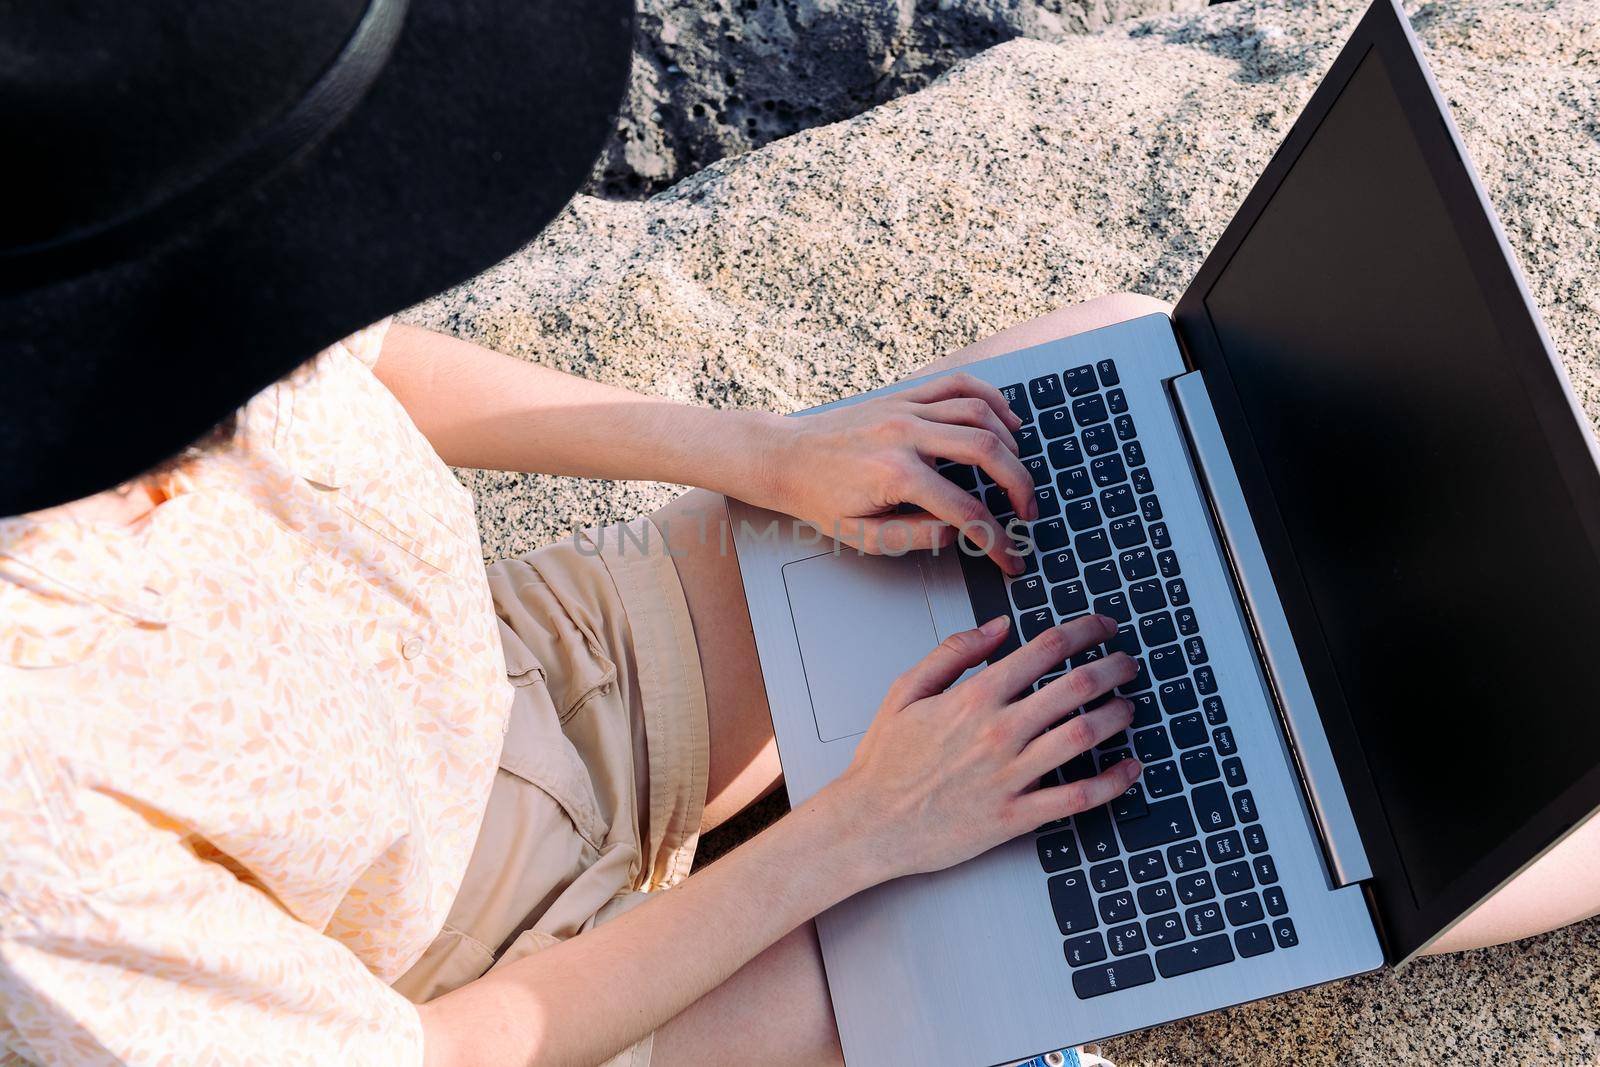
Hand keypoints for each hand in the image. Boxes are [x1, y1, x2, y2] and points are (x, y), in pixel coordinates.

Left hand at [749, 372, 1037, 573]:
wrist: (785, 457)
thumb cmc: (817, 498)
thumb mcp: (860, 537)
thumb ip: (913, 537)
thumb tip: (957, 533)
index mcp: (895, 475)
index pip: (965, 510)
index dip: (995, 539)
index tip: (1010, 557)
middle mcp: (905, 435)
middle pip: (986, 450)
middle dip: (1019, 484)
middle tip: (1028, 511)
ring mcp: (905, 409)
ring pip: (978, 411)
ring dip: (1010, 441)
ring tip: (1019, 471)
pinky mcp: (903, 395)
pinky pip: (957, 384)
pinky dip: (989, 397)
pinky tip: (1006, 419)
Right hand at [823, 614, 1140, 881]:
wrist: (869, 824)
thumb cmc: (885, 762)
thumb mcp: (906, 691)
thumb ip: (954, 652)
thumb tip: (999, 626)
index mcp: (974, 697)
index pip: (1046, 649)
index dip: (1086, 631)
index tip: (1103, 628)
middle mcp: (999, 732)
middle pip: (1077, 687)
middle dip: (1114, 667)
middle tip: (1128, 663)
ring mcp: (1011, 775)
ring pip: (1085, 736)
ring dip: (1119, 715)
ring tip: (1130, 706)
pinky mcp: (1017, 816)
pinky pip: (1078, 797)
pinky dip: (1114, 781)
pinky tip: (1130, 768)